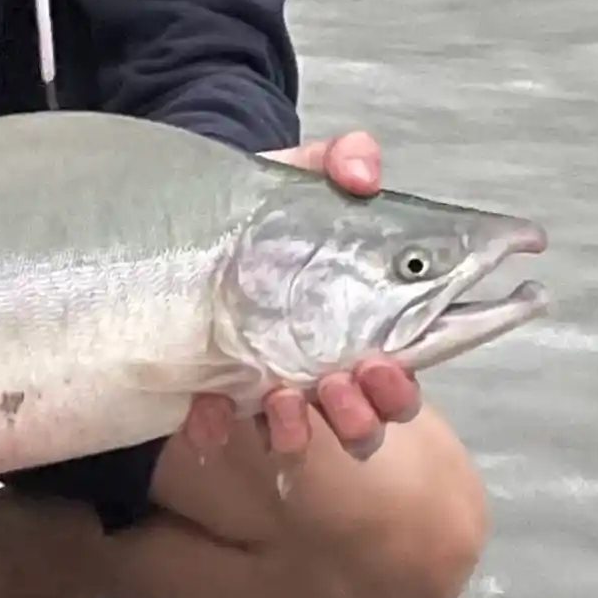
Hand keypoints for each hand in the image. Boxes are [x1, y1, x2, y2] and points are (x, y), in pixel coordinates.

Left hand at [183, 130, 422, 462]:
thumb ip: (345, 160)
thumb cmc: (269, 205)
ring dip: (297, 430)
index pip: (397, 376)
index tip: (385, 367)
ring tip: (282, 400)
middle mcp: (321, 366)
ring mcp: (267, 383)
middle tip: (341, 383)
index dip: (397, 388)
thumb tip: (364, 175)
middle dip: (359, 416)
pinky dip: (215, 425)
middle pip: (361, 420)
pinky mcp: (214, 387)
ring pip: (299, 436)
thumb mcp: (307, 170)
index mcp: (358, 325)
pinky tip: (208, 410)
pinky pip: (217, 426)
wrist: (200, 214)